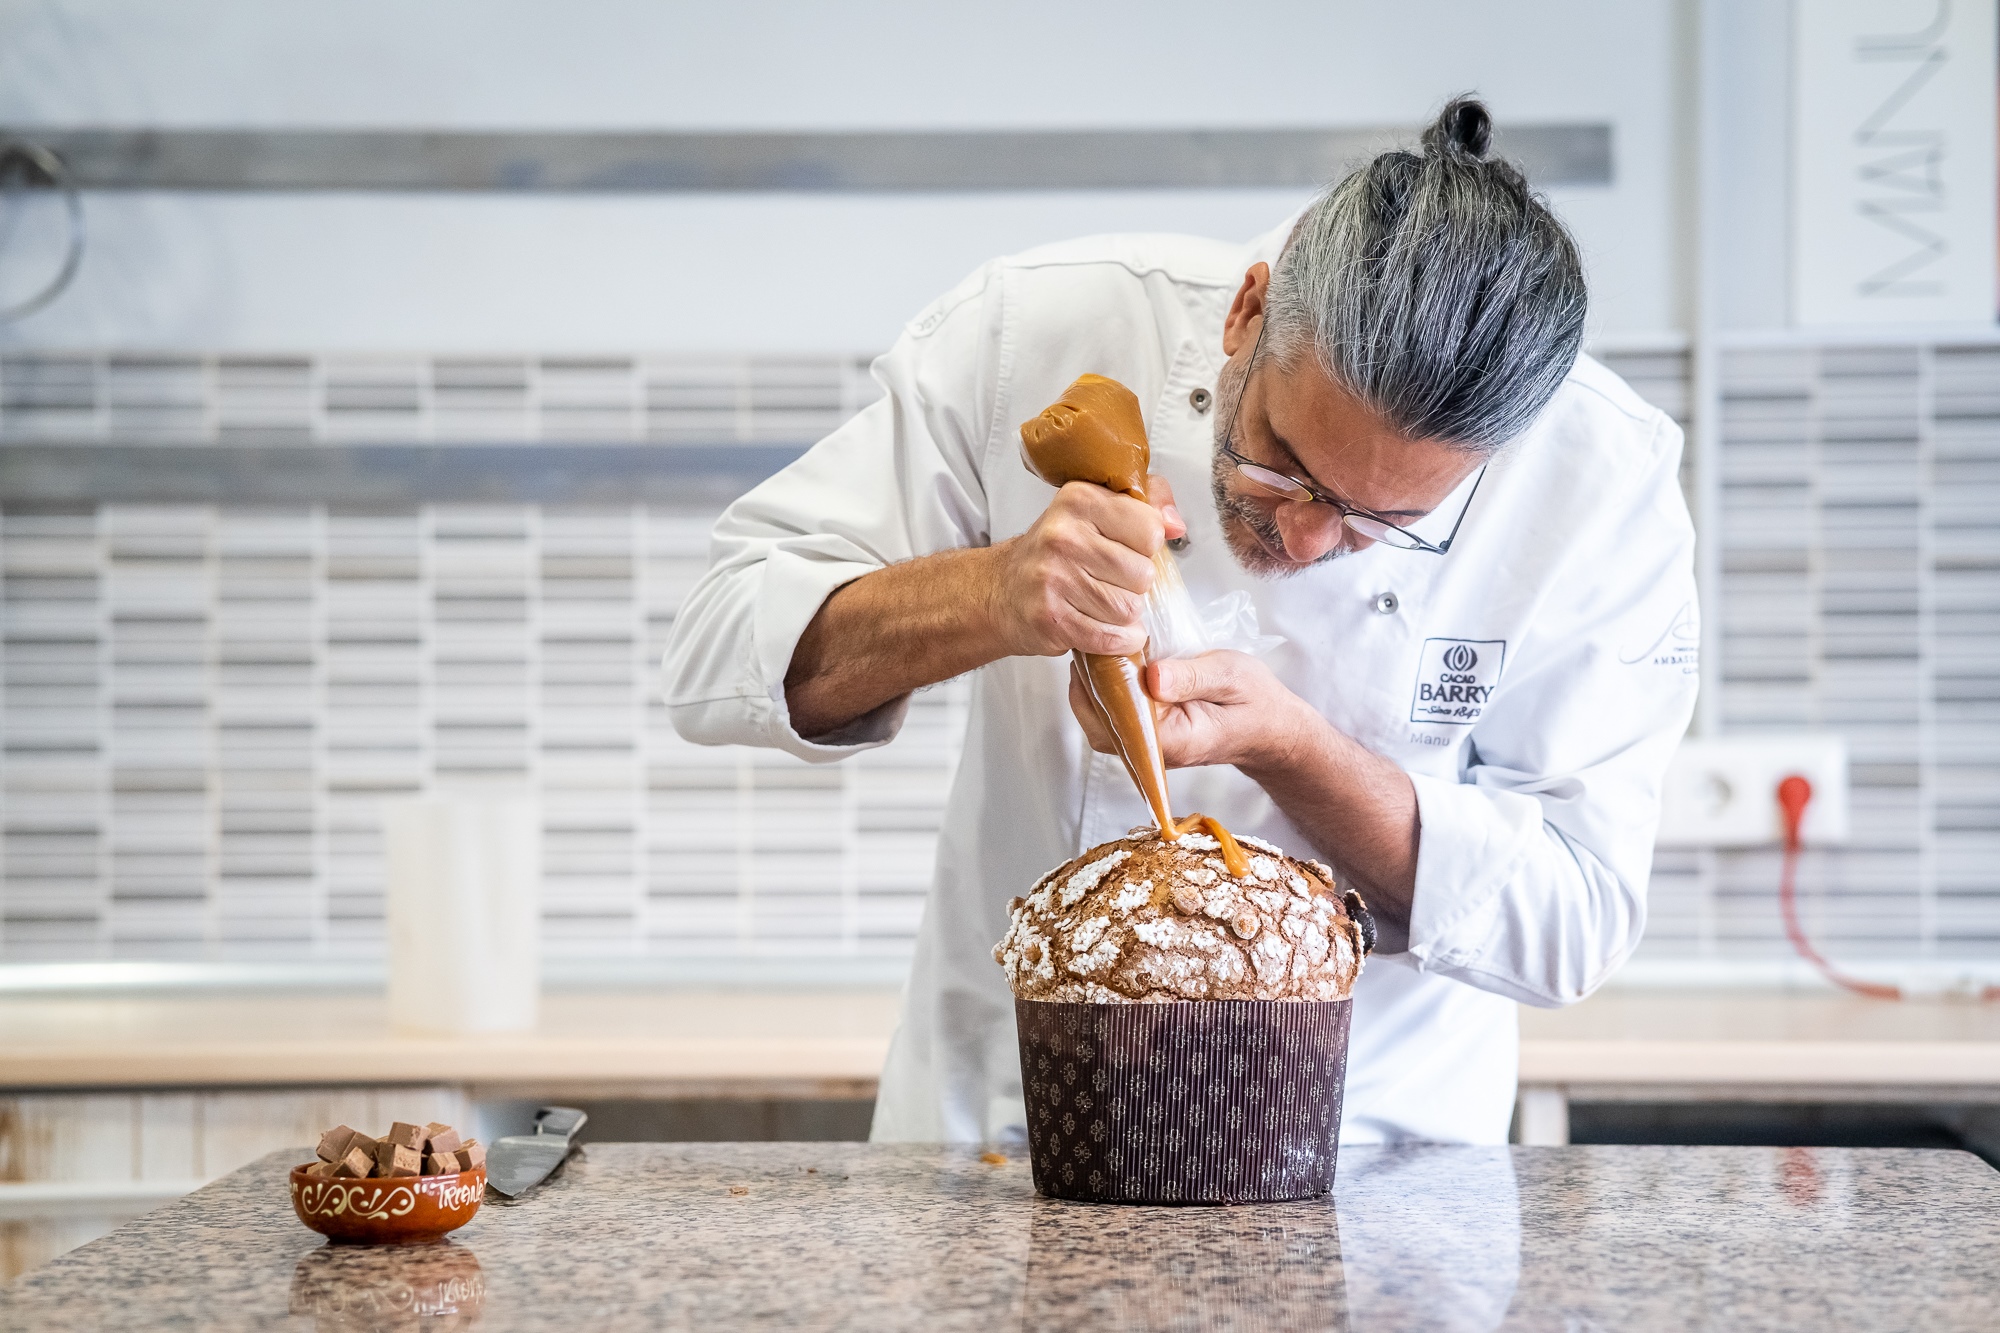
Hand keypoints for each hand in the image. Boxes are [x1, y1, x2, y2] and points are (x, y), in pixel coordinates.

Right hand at [988, 474, 1187, 657]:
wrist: (1001, 592)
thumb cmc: (1056, 552)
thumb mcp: (1095, 512)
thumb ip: (1145, 505)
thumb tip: (1176, 525)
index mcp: (1079, 500)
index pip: (1150, 529)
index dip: (1145, 547)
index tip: (1125, 549)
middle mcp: (1063, 535)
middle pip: (1142, 574)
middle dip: (1135, 585)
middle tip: (1111, 582)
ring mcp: (1054, 578)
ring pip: (1129, 609)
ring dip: (1125, 614)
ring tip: (1104, 604)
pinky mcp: (1051, 619)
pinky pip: (1110, 637)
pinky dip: (1118, 640)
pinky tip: (1108, 630)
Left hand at [1068, 648, 1312, 771]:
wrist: (1269, 728)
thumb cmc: (1254, 701)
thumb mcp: (1231, 676)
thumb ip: (1192, 676)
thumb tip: (1152, 676)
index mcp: (1173, 740)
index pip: (1113, 719)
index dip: (1096, 684)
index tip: (1097, 647)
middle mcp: (1152, 750)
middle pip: (1096, 721)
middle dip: (1087, 680)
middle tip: (1094, 637)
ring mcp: (1147, 744)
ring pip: (1100, 717)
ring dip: (1094, 681)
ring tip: (1100, 643)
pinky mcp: (1147, 732)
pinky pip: (1114, 713)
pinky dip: (1107, 686)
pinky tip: (1113, 658)